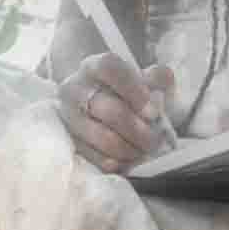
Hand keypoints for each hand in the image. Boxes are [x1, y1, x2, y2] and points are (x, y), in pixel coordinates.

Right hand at [57, 53, 176, 173]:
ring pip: (102, 137)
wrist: (106, 111)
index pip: (109, 68)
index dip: (133, 89)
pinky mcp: (69, 142)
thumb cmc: (130, 95)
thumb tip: (160, 76)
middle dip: (137, 129)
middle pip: (109, 109)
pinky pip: (94, 157)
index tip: (153, 112)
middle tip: (154, 140)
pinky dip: (116, 162)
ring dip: (129, 148)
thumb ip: (158, 77)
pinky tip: (129, 160)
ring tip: (144, 151)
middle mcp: (75, 88)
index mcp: (94, 66)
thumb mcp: (147, 81)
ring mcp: (68, 117)